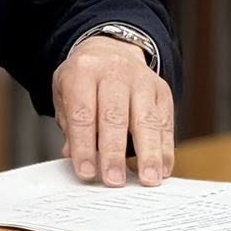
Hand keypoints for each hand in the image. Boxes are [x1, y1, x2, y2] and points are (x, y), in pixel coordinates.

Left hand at [53, 37, 174, 187]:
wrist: (109, 49)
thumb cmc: (84, 80)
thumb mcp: (64, 94)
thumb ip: (70, 126)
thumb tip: (73, 156)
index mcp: (83, 72)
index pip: (83, 114)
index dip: (84, 146)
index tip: (87, 172)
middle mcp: (114, 72)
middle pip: (115, 116)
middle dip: (114, 152)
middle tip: (114, 180)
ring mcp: (141, 79)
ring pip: (146, 119)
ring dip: (148, 153)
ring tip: (148, 179)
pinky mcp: (161, 90)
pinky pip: (165, 122)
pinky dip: (165, 148)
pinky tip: (162, 168)